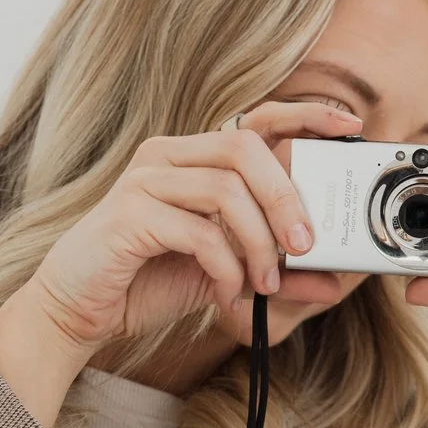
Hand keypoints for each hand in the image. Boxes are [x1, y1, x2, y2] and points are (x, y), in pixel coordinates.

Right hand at [0, 102, 357, 422]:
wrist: (76, 312)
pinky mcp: (128, 215)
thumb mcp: (224, 274)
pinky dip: (225, 266)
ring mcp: (144, 181)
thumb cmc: (145, 283)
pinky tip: (228, 293)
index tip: (351, 126)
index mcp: (191, 158)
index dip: (306, 115)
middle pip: (245, 148)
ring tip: (265, 283)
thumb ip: (274, 270)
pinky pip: (197, 230)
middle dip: (286, 196)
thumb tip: (334, 281)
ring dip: (258, 241)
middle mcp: (167, 157)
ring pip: (225, 189)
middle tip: (306, 245)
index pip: (256, 120)